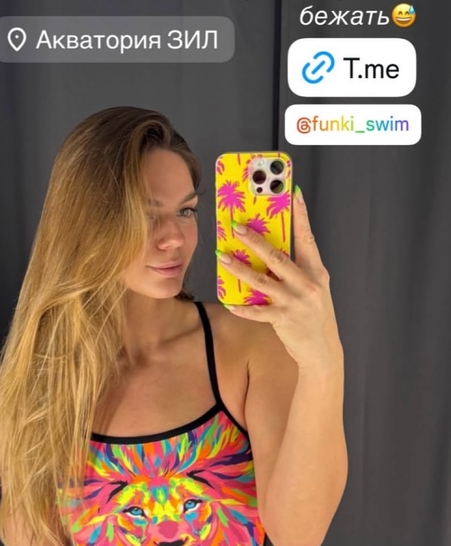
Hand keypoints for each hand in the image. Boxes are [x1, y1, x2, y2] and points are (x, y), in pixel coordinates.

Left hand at [217, 185, 342, 370]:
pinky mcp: (283, 319)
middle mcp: (308, 284)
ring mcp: (295, 302)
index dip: (300, 215)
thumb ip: (298, 270)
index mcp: (317, 272)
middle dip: (254, 240)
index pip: (308, 238)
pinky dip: (241, 307)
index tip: (292, 194)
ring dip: (239, 268)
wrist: (323, 351)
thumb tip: (270, 252)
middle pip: (277, 256)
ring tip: (222, 256)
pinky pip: (257, 311)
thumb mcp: (314, 289)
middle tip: (236, 227)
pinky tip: (229, 301)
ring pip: (262, 280)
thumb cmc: (315, 316)